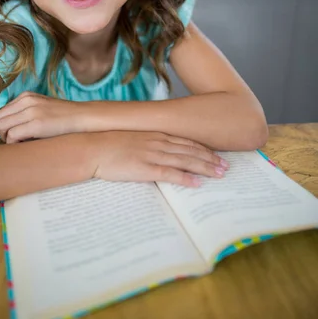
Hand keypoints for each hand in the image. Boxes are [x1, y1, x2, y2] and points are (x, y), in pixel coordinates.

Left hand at [0, 92, 83, 142]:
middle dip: (3, 133)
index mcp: (26, 96)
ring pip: (2, 127)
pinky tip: (27, 145)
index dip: (5, 127)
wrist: (85, 118)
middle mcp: (26, 101)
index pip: (1, 112)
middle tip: (16, 141)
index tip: (15, 135)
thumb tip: (7, 129)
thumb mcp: (42, 109)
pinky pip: (12, 136)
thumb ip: (26, 113)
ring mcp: (31, 111)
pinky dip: (15, 144)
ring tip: (22, 143)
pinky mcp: (36, 124)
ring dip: (7, 139)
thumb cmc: (64, 119)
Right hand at [92, 131, 228, 186]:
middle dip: (210, 158)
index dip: (203, 148)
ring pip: (185, 161)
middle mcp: (158, 142)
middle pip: (191, 150)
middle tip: (226, 166)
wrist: (92, 148)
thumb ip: (148, 143)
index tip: (217, 154)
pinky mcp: (145, 168)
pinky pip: (170, 174)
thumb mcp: (133, 138)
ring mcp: (152, 155)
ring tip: (220, 174)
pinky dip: (185, 178)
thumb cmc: (109, 144)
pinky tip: (197, 183)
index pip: (186, 141)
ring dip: (205, 167)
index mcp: (155, 135)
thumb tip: (160, 151)